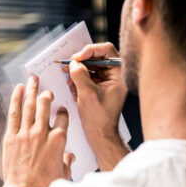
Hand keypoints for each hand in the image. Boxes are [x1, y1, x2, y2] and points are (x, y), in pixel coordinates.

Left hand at [1, 75, 73, 186]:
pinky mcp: (11, 137)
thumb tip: (70, 157)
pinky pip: (14, 113)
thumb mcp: (63, 174)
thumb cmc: (44, 186)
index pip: (62, 117)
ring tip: (33, 79)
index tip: (60, 109)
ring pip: (29, 105)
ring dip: (32, 89)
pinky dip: (15, 99)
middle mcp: (42, 133)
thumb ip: (67, 162)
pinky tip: (18, 89)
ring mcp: (26, 133)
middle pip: (46, 105)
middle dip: (47, 94)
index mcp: (58, 140)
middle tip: (46, 89)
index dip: (62, 111)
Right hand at [66, 43, 129, 170]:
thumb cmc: (99, 118)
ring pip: (91, 67)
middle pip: (98, 58)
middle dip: (82, 60)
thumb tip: (73, 63)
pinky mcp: (99, 89)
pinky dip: (78, 79)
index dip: (91, 50)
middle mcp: (114, 77)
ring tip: (67, 75)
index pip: (107, 51)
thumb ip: (80, 75)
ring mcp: (106, 82)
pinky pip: (88, 77)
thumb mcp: (87, 94)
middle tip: (69, 64)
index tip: (78, 57)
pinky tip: (71, 85)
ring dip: (78, 70)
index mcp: (118, 76)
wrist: (101, 135)